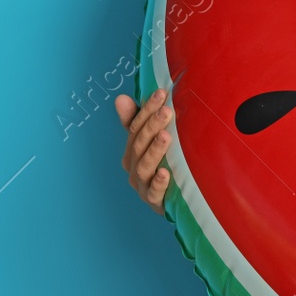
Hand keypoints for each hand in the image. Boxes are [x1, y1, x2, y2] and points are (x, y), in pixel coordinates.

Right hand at [116, 88, 172, 214]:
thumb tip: (121, 98)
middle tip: (166, 110)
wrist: (175, 201)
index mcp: (131, 152)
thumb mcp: (150, 143)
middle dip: (152, 126)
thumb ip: (136, 121)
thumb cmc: (162, 166)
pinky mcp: (154, 202)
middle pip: (139, 144)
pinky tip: (166, 173)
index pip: (135, 127)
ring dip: (154, 151)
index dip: (146, 110)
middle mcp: (133, 168)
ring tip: (166, 136)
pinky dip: (159, 183)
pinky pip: (154, 193)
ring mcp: (142, 186)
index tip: (161, 93)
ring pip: (144, 167)